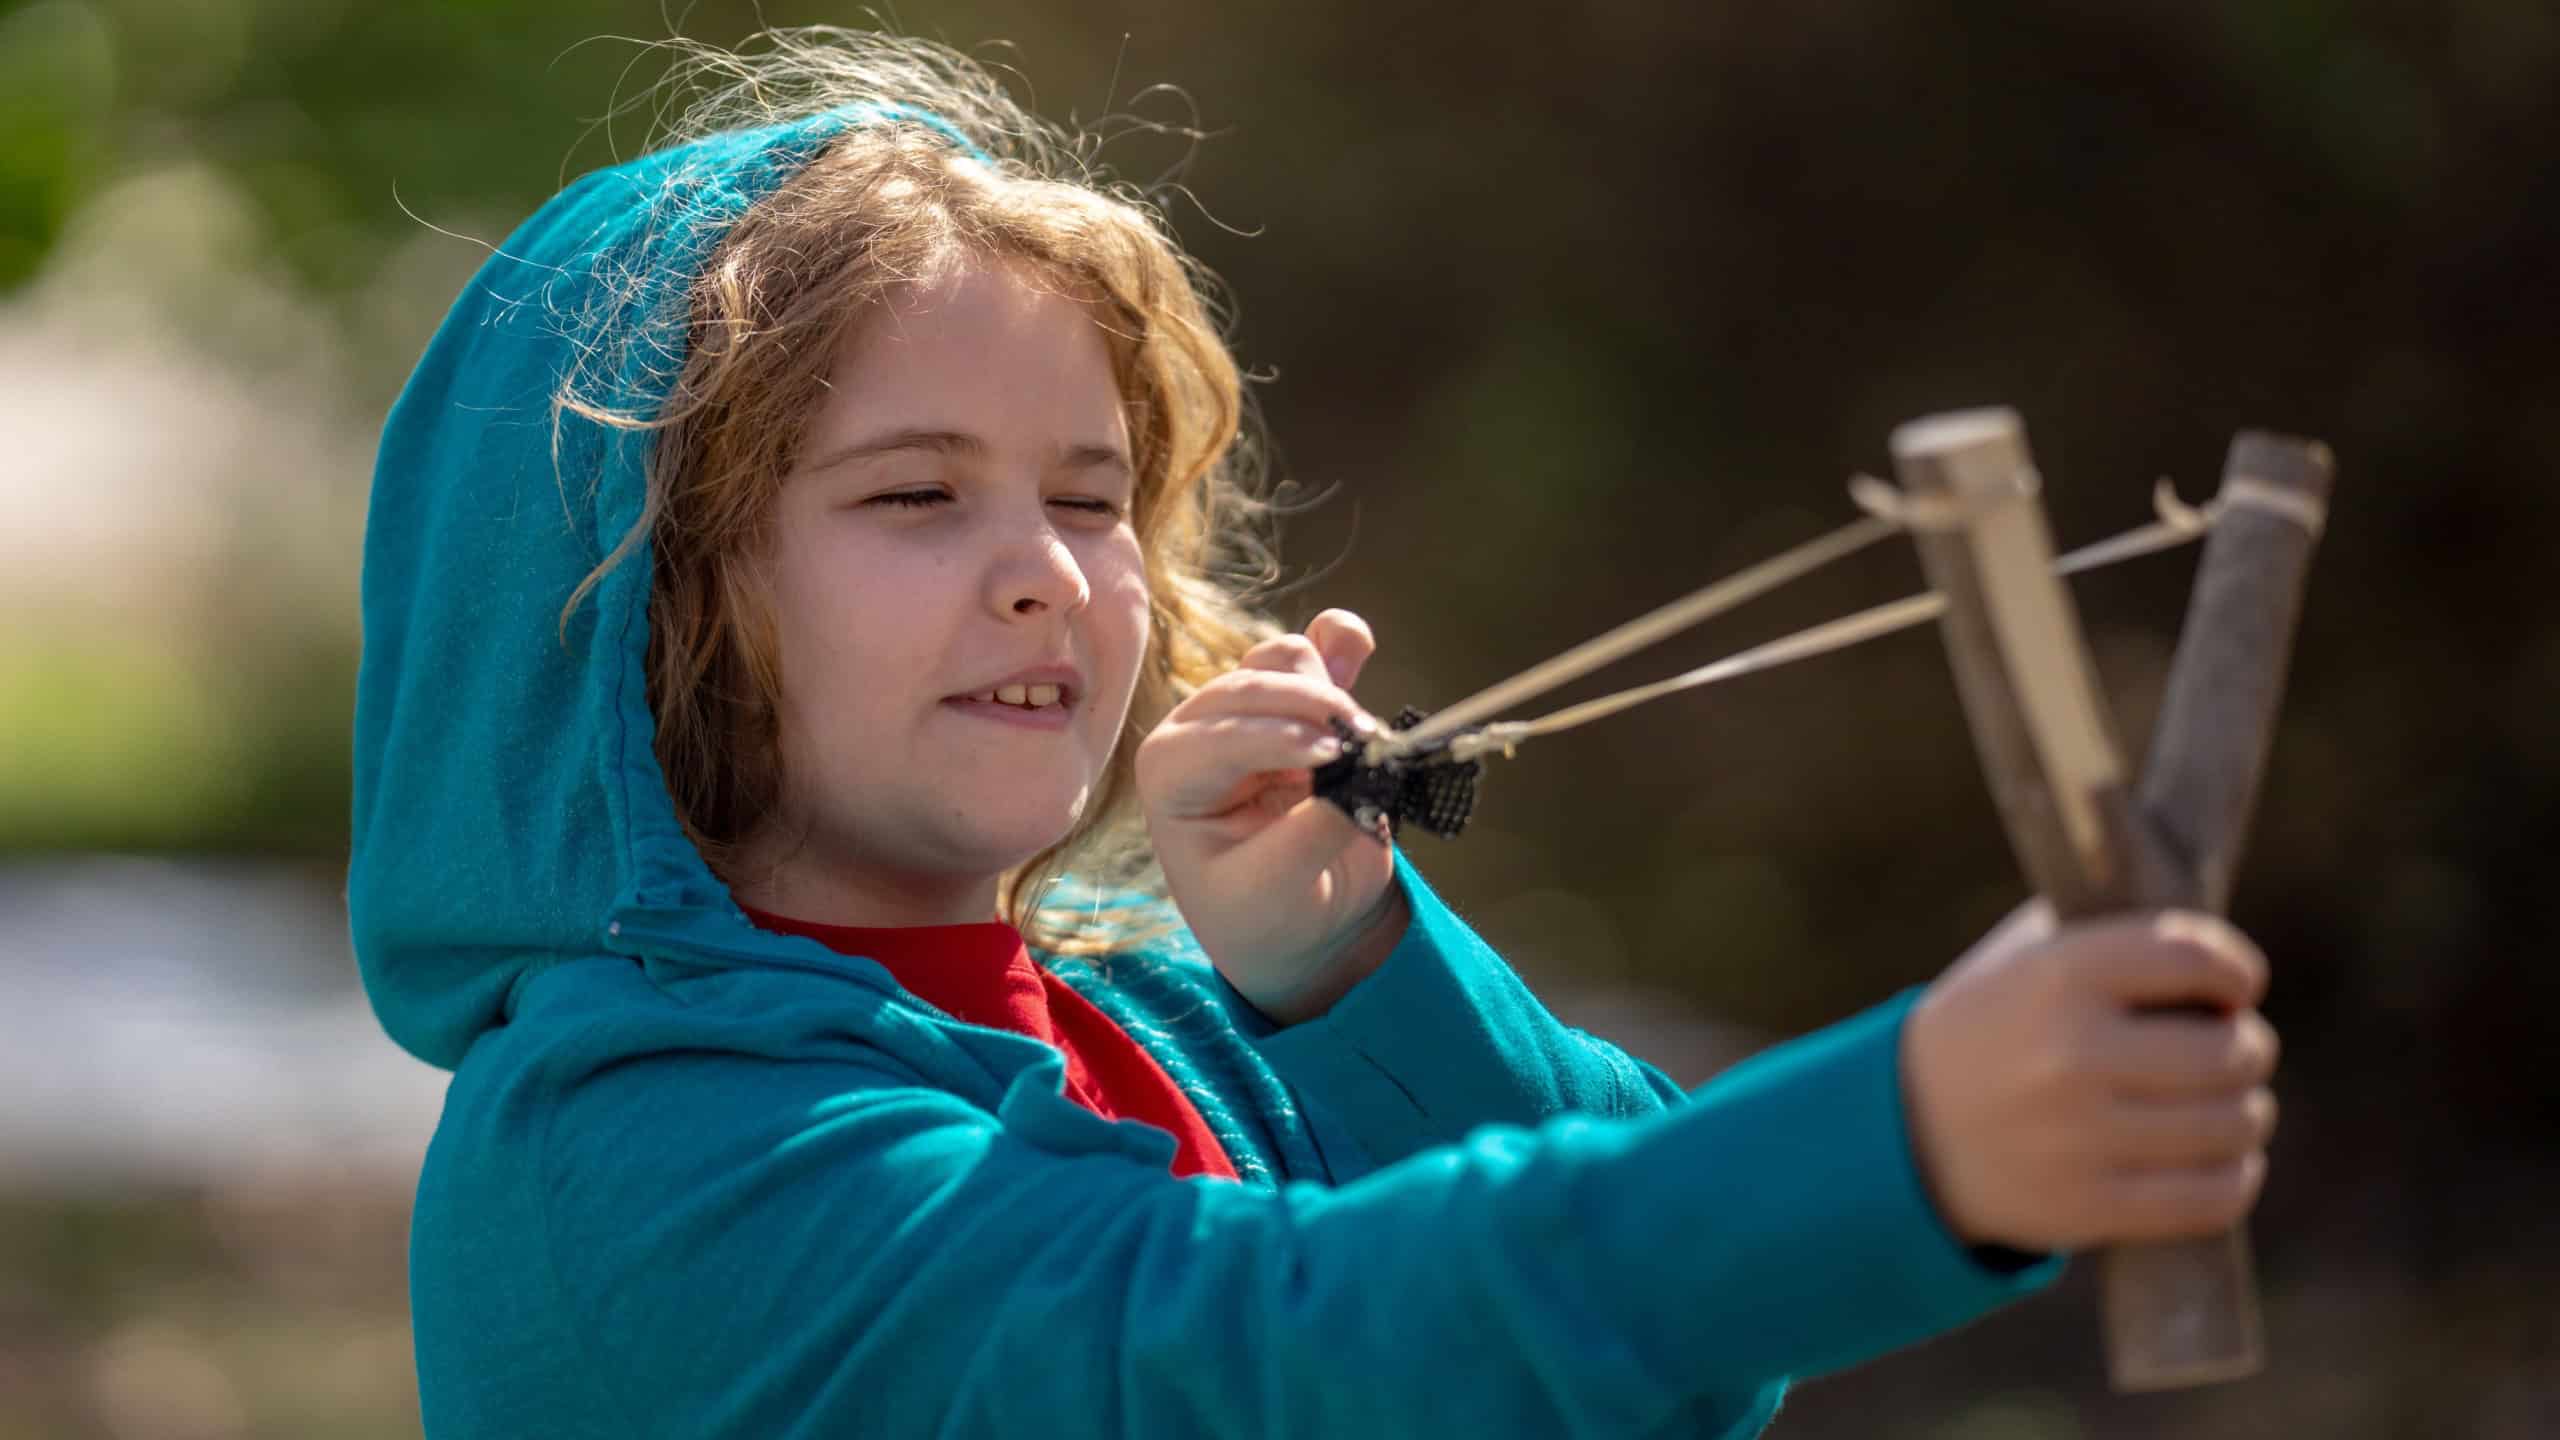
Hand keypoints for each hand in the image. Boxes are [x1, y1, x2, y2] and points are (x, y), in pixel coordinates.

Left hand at [1134, 609, 1406, 1024]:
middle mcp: (1200, 730)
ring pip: (1286, 660)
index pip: (1217, 736)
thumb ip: (1310, 834)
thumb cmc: (1267, 912)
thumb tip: (1357, 772)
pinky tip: (1358, 648)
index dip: (1277, 739)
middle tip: (1360, 747)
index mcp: (1171, 775)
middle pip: (1253, 684)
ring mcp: (1252, 710)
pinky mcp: (1303, 704)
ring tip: (1360, 740)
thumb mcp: (1275, 892)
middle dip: (1310, 709)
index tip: (1332, 757)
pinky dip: (1342, 644)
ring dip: (1326, 688)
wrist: (1306, 917)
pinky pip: (1320, 649)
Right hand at [1900, 900, 2280, 1252]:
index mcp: (2057, 975)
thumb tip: (2219, 949)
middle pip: (2231, 1050)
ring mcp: (2080, 1137)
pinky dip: (2236, 1176)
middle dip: (2245, 1047)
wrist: (1905, 1127)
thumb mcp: (2024, 956)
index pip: (2194, 958)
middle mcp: (2070, 1053)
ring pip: (2234, 1124)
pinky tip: (2222, 1158)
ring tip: (2224, 1104)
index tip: (2236, 985)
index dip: (2235, 970)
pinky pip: (2214, 1197)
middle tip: (2226, 1049)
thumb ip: (2112, 933)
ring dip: (2246, 1112)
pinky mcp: (2088, 1206)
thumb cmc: (1991, 1027)